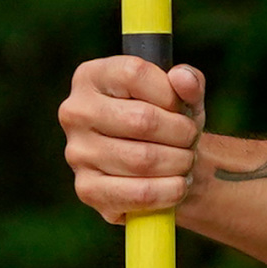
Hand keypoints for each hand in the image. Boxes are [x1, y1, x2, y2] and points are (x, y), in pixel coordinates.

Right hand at [59, 57, 204, 222]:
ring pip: (143, 159)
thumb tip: (183, 78)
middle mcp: (76, 112)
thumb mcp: (182, 97)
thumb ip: (189, 82)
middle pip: (142, 120)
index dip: (170, 94)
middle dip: (181, 133)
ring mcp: (77, 152)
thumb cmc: (167, 122)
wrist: (159, 167)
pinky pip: (139, 193)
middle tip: (191, 139)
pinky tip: (177, 185)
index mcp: (91, 77)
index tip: (181, 108)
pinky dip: (169, 191)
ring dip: (179, 162)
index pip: (134, 74)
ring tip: (185, 161)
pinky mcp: (87, 190)